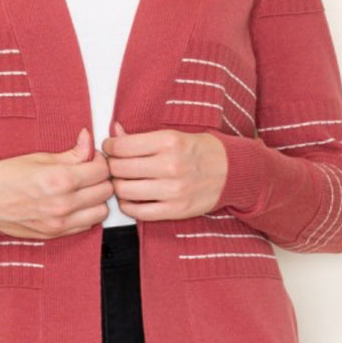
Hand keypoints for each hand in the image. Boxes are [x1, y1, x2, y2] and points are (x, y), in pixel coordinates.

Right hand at [0, 127, 113, 238]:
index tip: (92, 159)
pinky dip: (86, 214)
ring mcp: (60, 222)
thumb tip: (88, 139)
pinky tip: (75, 204)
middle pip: (106, 191)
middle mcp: (63, 203)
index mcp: (60, 179)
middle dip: (101, 179)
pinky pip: (87, 226)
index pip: (102, 170)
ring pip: (101, 211)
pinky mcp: (56, 234)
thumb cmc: (6, 176)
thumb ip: (71, 152)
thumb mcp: (39, 157)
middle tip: (89, 172)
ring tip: (84, 190)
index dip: (99, 161)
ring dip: (97, 199)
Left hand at [101, 122, 227, 221]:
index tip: (110, 148)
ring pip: (124, 190)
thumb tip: (114, 130)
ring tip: (123, 180)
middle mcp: (170, 165)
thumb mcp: (174, 135)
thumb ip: (142, 136)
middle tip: (114, 165)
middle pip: (119, 168)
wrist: (232, 171)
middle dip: (111, 166)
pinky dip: (128, 205)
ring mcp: (173, 190)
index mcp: (169, 141)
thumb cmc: (200, 151)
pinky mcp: (176, 210)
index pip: (121, 146)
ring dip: (118, 186)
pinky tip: (130, 197)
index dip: (109, 147)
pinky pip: (139, 212)